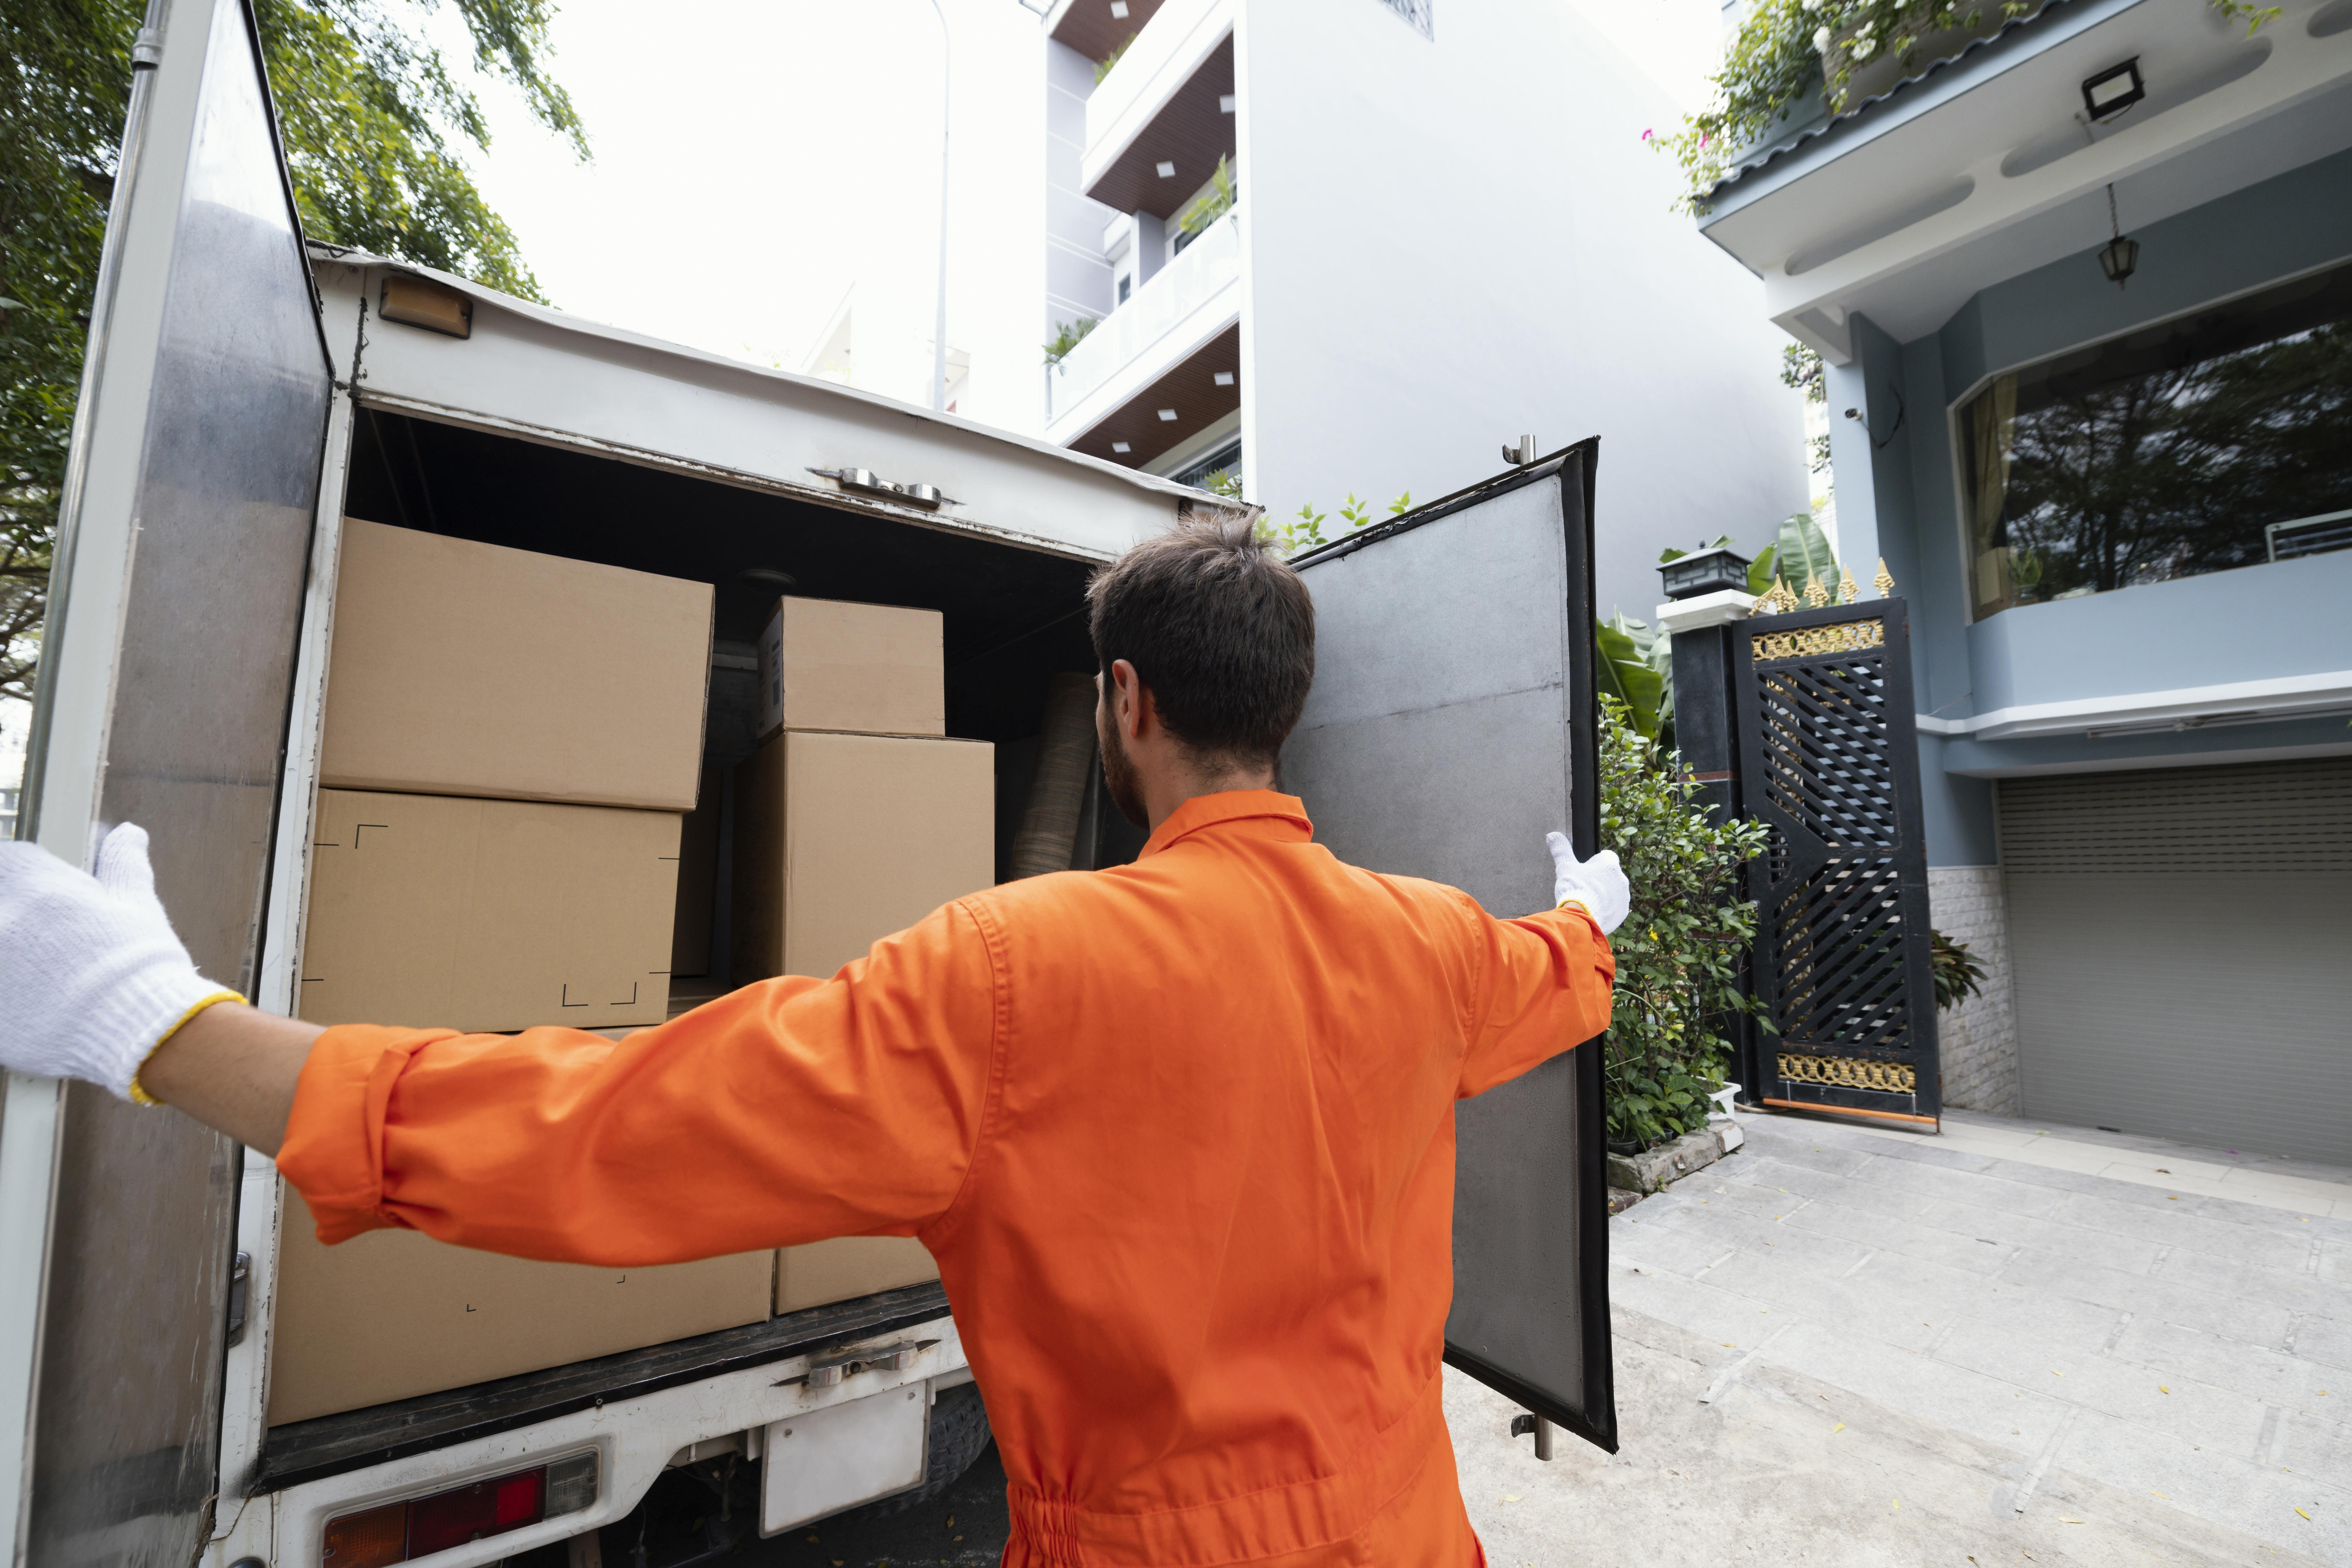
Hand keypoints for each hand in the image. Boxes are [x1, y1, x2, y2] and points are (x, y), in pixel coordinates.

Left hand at [0, 823, 238, 1101]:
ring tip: (40, 975)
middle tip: (46, 944)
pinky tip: (32, 1002)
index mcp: (39, 889)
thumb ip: (122, 863)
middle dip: (15, 915)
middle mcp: (5, 923)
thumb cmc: (140, 967)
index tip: (40, 896)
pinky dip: (8, 994)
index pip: (10, 861)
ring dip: (11, 955)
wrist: (140, 1029)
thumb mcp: (137, 905)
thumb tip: (129, 833)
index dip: (26, 876)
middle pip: (0, 902)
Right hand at [1546, 832, 1629, 935]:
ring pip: (1613, 891)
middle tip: (1582, 887)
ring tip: (1587, 901)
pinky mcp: (1622, 912)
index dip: (1593, 863)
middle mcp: (1621, 878)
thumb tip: (1552, 835)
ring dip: (1603, 894)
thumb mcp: (1565, 867)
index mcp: (1610, 864)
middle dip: (1598, 879)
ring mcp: (1623, 897)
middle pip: (1609, 875)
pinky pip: (1615, 907)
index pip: (1605, 856)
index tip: (1583, 871)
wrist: (1581, 918)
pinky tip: (1593, 911)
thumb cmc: (1574, 889)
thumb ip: (1560, 850)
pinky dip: (1606, 908)